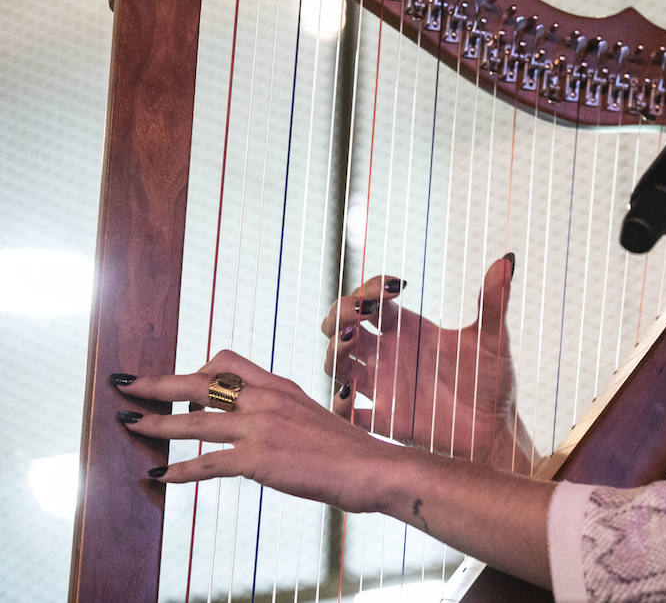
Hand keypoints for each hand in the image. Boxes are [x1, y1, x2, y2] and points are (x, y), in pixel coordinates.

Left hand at [114, 350, 391, 512]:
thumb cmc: (344, 449)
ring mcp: (261, 428)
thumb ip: (279, 413)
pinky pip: (207, 463)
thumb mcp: (309, 416)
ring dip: (154, 423)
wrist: (370, 467)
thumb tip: (255, 424)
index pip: (225, 361)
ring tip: (127, 424)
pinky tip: (158, 476)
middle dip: (156, 384)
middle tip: (125, 384)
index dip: (195, 370)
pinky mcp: (259, 459)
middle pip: (198, 382)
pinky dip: (178, 471)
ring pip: (193, 421)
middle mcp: (266, 399)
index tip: (177, 383)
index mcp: (278, 385)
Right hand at [320, 254, 532, 469]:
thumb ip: (495, 302)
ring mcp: (383, 387)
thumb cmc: (492, 382)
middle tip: (362, 311)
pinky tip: (351, 394)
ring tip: (353, 340)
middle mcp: (389, 354)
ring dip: (335, 350)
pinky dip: (339, 404)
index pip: (373, 299)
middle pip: (342, 325)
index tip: (398, 286)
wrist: (495, 431)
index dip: (374, 286)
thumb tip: (507, 261)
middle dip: (341, 312)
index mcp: (409, 330)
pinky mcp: (384, 420)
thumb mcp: (495, 339)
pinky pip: (345, 414)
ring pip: (336, 364)